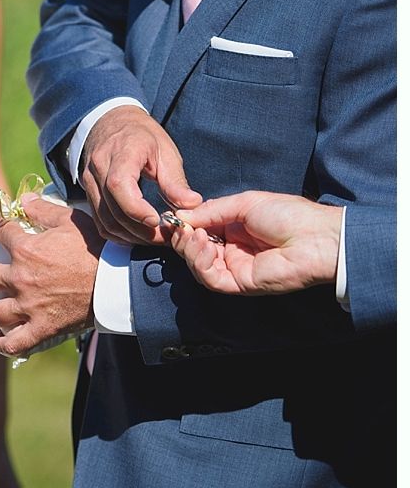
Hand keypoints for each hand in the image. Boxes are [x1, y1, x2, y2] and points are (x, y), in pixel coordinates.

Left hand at [0, 196, 103, 356]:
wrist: (118, 282)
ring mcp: (28, 307)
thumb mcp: (70, 221)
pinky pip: (14, 343)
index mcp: (25, 251)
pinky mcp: (42, 329)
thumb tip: (23, 200)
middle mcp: (20, 279)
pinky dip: (2, 343)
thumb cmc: (96, 249)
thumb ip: (43, 209)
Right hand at [82, 105, 201, 244]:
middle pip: (112, 209)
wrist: (112, 122)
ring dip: (130, 236)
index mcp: (121, 152)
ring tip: (154, 238)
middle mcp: (98, 167)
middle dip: (140, 230)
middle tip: (165, 237)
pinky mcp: (87, 193)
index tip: (157, 221)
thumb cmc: (141, 136)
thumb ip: (175, 181)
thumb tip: (192, 205)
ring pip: (104, 220)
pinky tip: (137, 234)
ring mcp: (89, 181)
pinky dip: (118, 234)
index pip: (119, 185)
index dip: (136, 209)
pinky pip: (99, 222)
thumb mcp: (165, 151)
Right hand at [169, 191, 343, 294]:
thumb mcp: (243, 203)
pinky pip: (210, 278)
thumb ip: (211, 211)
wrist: (317, 238)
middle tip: (177, 225)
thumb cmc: (289, 215)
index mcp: (233, 230)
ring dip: (189, 249)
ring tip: (193, 234)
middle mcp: (231, 250)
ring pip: (198, 265)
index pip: (199, 230)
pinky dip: (199, 262)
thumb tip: (179, 215)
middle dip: (182, 237)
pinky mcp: (239, 284)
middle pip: (193, 249)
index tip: (170, 216)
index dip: (184, 225)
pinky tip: (202, 244)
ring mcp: (235, 268)